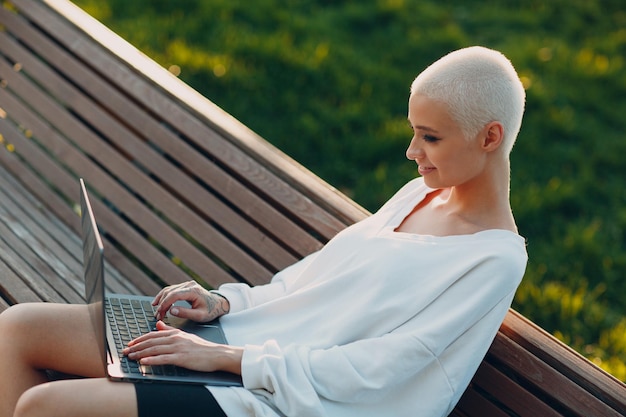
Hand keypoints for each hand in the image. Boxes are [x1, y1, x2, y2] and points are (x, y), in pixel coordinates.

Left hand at [123, 321, 241, 373]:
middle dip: (136, 346)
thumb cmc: (202, 348)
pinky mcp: (181, 358)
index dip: (140, 339)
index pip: (153, 335)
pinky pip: (164, 359)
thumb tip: (158, 324)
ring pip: (155, 349)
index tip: (130, 343)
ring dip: (141, 353)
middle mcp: (175, 339)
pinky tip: (144, 362)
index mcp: (175, 333)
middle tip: (125, 351)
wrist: (216, 354)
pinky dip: (152, 360)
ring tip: (131, 356)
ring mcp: (178, 348)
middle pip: (151, 342)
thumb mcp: (185, 335)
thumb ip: (170, 330)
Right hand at [152, 281, 229, 321]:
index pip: (174, 295)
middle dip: (162, 304)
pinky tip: (158, 303)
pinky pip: (171, 290)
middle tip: (158, 315)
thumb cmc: (211, 311)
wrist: (218, 304)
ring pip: (169, 290)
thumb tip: (171, 311)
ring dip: (161, 300)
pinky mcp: (185, 287)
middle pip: (170, 292)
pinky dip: (164, 296)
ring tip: (157, 311)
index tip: (160, 313)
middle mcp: (189, 285)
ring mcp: (187, 285)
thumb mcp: (199, 315)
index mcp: (193, 291)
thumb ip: (185, 313)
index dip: (165, 304)